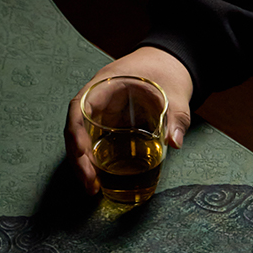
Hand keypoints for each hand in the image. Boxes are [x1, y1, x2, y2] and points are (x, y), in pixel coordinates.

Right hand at [65, 46, 193, 194]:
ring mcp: (102, 111)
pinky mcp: (110, 122)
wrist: (171, 64)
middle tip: (90, 185)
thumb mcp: (175, 95)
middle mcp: (97, 98)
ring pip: (83, 138)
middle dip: (78, 158)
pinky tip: (100, 179)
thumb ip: (176, 118)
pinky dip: (95, 160)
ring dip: (83, 163)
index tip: (83, 158)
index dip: (77, 135)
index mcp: (105, 84)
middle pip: (75, 128)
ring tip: (93, 188)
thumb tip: (175, 142)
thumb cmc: (167, 73)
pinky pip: (96, 141)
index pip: (79, 108)